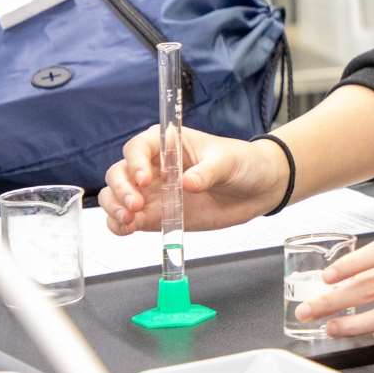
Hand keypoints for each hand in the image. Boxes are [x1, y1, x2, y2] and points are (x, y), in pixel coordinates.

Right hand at [98, 125, 286, 233]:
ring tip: (130, 219)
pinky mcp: (156, 215)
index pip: (138, 147)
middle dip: (121, 189)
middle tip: (136, 205)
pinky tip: (126, 228)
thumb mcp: (229, 162)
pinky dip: (119, 225)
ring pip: (116, 196)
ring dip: (114, 207)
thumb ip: (208, 171)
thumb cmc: (243, 163)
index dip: (136, 162)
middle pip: (119, 173)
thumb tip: (188, 183)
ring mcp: (152, 192)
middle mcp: (154, 167)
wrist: (259, 189)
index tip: (145, 179)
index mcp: (168, 144)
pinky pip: (127, 220)